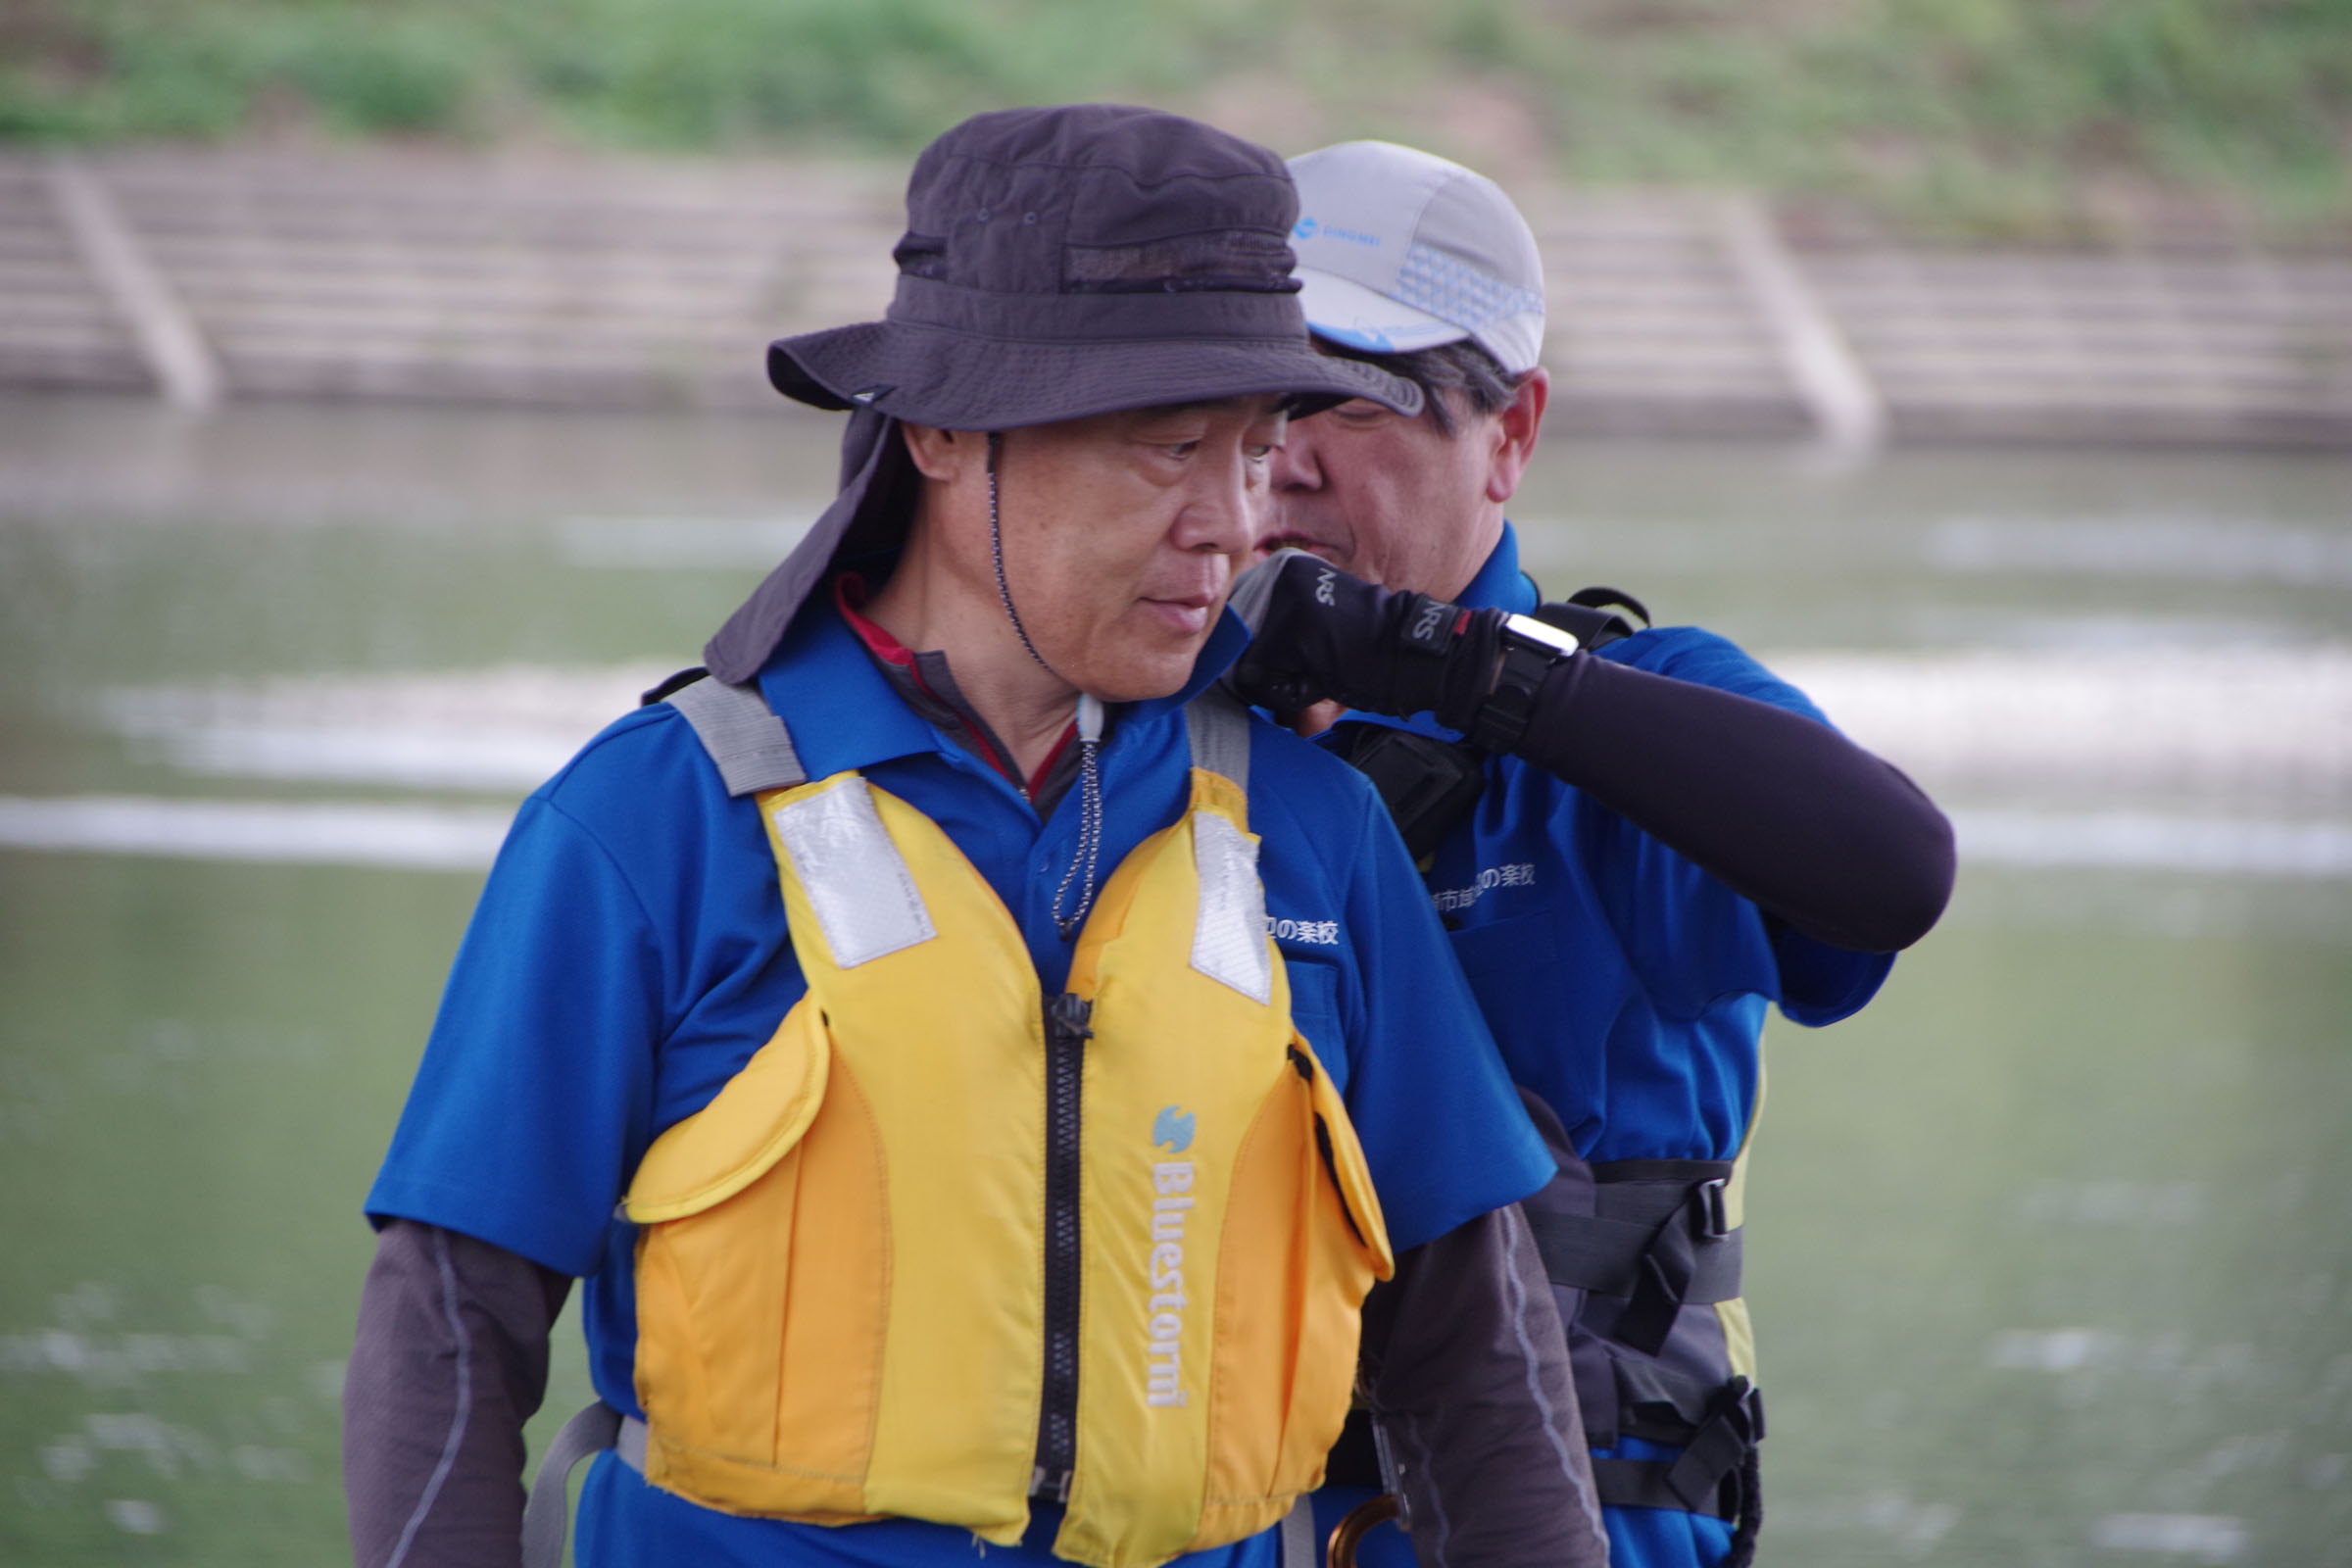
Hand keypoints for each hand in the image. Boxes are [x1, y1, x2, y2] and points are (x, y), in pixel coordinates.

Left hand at [1226, 550, 1502, 726]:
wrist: (1415, 655)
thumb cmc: (1364, 653)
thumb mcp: (1311, 628)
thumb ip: (1267, 635)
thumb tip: (1221, 662)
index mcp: (1282, 566)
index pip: (1233, 620)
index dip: (1256, 653)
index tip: (1300, 656)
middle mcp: (1277, 571)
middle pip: (1233, 643)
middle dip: (1267, 671)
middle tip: (1316, 665)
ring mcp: (1283, 596)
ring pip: (1244, 664)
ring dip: (1278, 683)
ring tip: (1321, 669)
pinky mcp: (1289, 627)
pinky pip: (1258, 680)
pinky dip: (1288, 694)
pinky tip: (1324, 677)